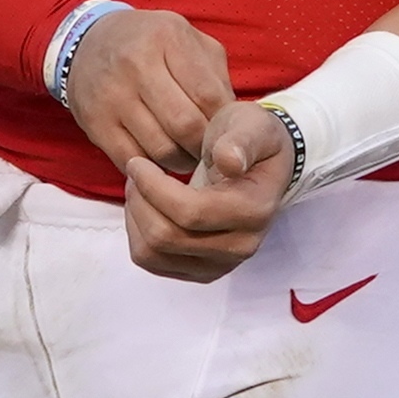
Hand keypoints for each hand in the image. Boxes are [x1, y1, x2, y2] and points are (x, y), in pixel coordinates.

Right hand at [59, 3, 235, 178]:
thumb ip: (215, 74)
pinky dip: (152, 168)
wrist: (88, 43)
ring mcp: (112, 96)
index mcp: (167, 38)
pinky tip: (160, 159)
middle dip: (204, 146)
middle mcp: (136, 64)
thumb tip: (233, 120)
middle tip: (209, 151)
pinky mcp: (94, 124)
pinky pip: (132, 160)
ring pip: (160, 149)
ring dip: (181, 161)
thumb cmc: (151, 44)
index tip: (226, 132)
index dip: (223, 123)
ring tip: (188, 155)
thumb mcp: (187, 39)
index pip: (208, 95)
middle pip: (185, 125)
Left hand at [124, 94, 293, 283]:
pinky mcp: (201, 272)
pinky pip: (151, 262)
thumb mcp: (252, 126)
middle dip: (140, 200)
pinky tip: (146, 206)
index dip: (153, 188)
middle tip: (136, 170)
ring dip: (136, 218)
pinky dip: (138, 234)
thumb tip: (230, 161)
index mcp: (253, 211)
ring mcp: (220, 264)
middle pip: (166, 238)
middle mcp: (241, 246)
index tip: (138, 162)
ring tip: (139, 187)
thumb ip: (241, 141)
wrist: (262, 166)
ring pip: (153, 254)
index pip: (190, 212)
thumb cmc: (251, 142)